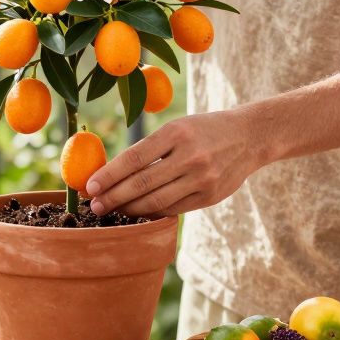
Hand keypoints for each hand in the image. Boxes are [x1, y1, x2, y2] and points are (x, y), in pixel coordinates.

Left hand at [85, 109, 268, 218]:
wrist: (250, 137)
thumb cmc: (203, 130)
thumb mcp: (178, 127)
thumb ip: (150, 149)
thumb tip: (111, 173)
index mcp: (176, 133)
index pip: (134, 157)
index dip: (109, 174)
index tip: (90, 186)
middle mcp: (190, 156)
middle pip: (142, 183)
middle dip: (113, 197)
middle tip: (94, 206)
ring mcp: (202, 179)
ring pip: (156, 201)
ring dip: (129, 209)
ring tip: (112, 211)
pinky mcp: (210, 197)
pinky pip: (173, 209)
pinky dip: (152, 212)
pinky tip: (137, 213)